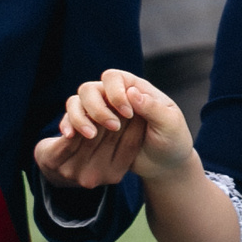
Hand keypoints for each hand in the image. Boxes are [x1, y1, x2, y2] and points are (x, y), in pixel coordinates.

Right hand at [34, 70, 194, 190]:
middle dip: (97, 108)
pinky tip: (70, 136)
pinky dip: (69, 125)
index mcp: (136, 89)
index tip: (128, 114)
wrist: (165, 164)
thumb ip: (154, 108)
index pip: (113, 77)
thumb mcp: (170, 124)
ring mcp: (101, 112)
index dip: (115, 92)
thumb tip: (132, 92)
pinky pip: (72, 120)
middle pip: (90, 89)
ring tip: (91, 135)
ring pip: (77, 102)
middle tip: (114, 127)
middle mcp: (115, 97)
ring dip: (80, 117)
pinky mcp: (92, 128)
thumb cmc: (173, 140)